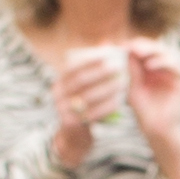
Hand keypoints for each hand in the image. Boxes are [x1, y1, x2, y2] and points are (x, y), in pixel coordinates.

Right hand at [44, 43, 132, 161]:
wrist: (74, 136)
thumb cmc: (84, 104)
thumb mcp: (85, 85)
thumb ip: (94, 65)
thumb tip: (106, 42)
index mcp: (59, 81)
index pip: (73, 66)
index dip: (91, 60)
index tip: (108, 54)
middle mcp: (57, 94)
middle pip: (80, 80)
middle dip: (100, 73)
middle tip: (118, 67)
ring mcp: (61, 109)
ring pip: (87, 96)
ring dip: (106, 88)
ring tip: (122, 82)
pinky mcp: (70, 123)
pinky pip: (91, 113)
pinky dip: (106, 106)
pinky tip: (119, 101)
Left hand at [122, 42, 179, 178]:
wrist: (157, 130)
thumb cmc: (143, 112)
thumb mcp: (132, 89)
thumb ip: (132, 71)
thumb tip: (127, 50)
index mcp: (146, 70)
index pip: (141, 51)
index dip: (132, 46)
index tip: (120, 45)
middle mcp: (159, 69)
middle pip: (154, 48)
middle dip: (143, 45)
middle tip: (132, 46)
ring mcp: (169, 74)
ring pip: (165, 53)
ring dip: (152, 51)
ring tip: (140, 54)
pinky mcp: (178, 81)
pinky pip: (173, 66)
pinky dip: (162, 62)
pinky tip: (150, 66)